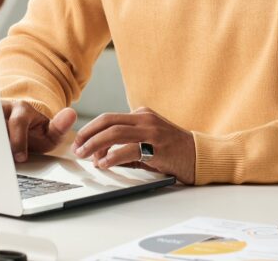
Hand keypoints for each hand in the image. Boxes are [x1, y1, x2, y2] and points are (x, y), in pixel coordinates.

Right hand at [2, 101, 76, 162]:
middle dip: (1, 146)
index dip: (18, 142)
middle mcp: (3, 108)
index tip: (21, 157)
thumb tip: (71, 114)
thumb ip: (59, 128)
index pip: (18, 122)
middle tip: (5, 160)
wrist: (15, 128)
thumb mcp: (47, 133)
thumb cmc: (32, 134)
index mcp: (21, 109)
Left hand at [72, 107, 195, 184]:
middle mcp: (145, 118)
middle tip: (77, 148)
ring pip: (115, 132)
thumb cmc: (174, 152)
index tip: (82, 144)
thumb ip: (127, 146)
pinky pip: (130, 149)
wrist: (201, 156)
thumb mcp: (149, 142)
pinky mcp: (157, 146)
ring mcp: (151, 130)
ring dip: (95, 144)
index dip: (92, 132)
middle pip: (108, 121)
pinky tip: (105, 163)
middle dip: (88, 134)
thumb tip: (102, 157)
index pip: (109, 119)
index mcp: (141, 115)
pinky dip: (113, 156)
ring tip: (85, 155)